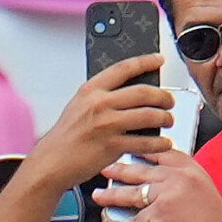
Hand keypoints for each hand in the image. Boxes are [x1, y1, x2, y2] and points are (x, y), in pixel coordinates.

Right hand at [25, 54, 174, 191]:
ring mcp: (107, 125)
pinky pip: (146, 142)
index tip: (158, 59)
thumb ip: (103, 97)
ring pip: (149, 115)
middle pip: (143, 92)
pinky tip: (164, 143)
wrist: (52, 162)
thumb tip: (133, 93)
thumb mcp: (80, 106)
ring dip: (165, 118)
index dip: (145, 61)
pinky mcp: (113, 145)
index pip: (124, 68)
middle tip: (169, 101)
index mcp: (91, 90)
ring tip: (168, 121)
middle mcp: (100, 104)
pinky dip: (160, 143)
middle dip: (163, 96)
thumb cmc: (66, 137)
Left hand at [92, 150, 221, 221]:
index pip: (163, 153)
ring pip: (132, 193)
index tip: (129, 149)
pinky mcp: (158, 214)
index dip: (144, 151)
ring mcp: (167, 194)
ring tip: (99, 196)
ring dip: (112, 195)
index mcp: (192, 170)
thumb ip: (184, 183)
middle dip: (119, 169)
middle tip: (105, 168)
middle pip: (142, 169)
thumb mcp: (204, 193)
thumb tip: (159, 183)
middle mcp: (179, 177)